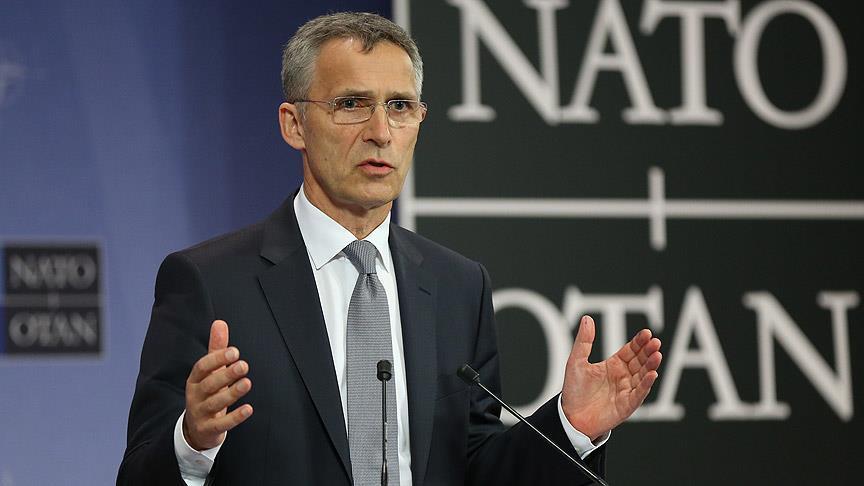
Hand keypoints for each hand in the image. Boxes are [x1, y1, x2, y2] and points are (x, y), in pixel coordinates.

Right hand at [183, 320, 253, 450]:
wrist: (196, 429)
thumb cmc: (207, 393)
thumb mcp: (209, 372)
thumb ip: (216, 349)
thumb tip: (220, 322)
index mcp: (195, 379)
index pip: (202, 367)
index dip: (217, 359)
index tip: (235, 351)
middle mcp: (195, 395)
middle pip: (209, 384)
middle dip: (226, 374)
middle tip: (244, 365)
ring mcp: (201, 413)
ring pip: (215, 403)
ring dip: (232, 393)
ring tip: (247, 383)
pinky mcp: (209, 429)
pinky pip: (222, 424)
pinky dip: (235, 417)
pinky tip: (249, 409)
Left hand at [561, 315, 661, 440]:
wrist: (570, 416)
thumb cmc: (574, 390)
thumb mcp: (576, 361)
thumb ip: (584, 341)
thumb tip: (587, 319)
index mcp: (613, 365)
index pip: (631, 351)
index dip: (639, 342)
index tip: (647, 333)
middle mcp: (623, 377)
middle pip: (640, 361)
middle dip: (648, 351)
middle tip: (655, 342)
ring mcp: (626, 391)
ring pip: (643, 376)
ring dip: (651, 366)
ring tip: (657, 355)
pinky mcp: (626, 405)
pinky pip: (639, 394)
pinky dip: (646, 384)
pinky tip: (652, 374)